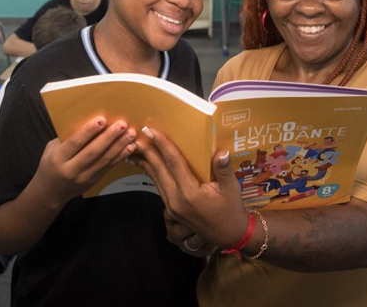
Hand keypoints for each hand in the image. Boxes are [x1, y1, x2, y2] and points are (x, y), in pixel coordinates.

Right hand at [31, 117, 136, 205]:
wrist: (50, 192)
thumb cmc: (50, 164)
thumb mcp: (52, 149)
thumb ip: (66, 137)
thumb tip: (87, 119)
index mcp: (58, 159)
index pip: (75, 143)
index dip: (89, 131)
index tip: (102, 119)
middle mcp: (72, 170)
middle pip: (93, 152)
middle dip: (109, 137)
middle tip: (122, 125)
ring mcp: (84, 177)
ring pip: (104, 160)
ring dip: (119, 146)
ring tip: (130, 134)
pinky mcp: (94, 181)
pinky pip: (108, 167)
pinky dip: (120, 156)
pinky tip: (130, 147)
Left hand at [132, 127, 247, 249]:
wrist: (229, 235)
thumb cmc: (231, 210)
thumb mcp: (231, 189)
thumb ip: (224, 170)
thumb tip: (221, 152)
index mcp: (190, 193)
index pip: (173, 163)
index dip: (162, 145)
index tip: (151, 130)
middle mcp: (176, 200)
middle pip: (159, 170)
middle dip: (147, 151)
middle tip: (135, 135)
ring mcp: (172, 206)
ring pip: (156, 179)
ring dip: (145, 162)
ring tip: (135, 147)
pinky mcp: (171, 210)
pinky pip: (159, 186)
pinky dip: (151, 173)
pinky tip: (146, 165)